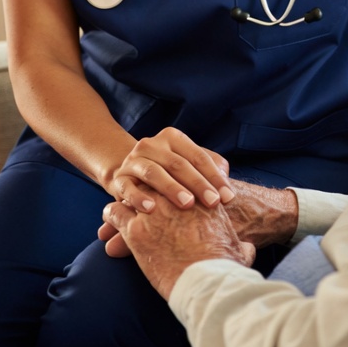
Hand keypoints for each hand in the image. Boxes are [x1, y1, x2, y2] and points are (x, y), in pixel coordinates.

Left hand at [101, 192, 255, 299]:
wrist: (208, 281)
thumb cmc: (225, 268)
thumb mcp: (241, 249)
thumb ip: (242, 245)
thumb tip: (249, 249)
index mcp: (200, 198)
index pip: (178, 183)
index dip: (169, 189)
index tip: (163, 198)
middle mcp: (175, 198)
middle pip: (154, 182)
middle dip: (146, 189)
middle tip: (137, 198)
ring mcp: (154, 211)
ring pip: (132, 192)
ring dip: (126, 199)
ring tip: (119, 207)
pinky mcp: (136, 230)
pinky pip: (115, 212)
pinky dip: (111, 215)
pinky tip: (109, 221)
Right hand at [112, 127, 234, 212]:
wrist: (131, 175)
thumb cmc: (170, 173)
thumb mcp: (190, 165)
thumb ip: (211, 169)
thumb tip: (227, 184)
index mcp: (173, 137)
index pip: (198, 156)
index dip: (214, 177)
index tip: (228, 197)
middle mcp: (151, 145)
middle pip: (178, 164)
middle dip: (198, 184)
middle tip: (213, 203)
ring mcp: (133, 161)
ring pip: (154, 173)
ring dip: (172, 189)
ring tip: (187, 204)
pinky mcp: (119, 179)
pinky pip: (128, 188)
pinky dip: (139, 198)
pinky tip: (151, 209)